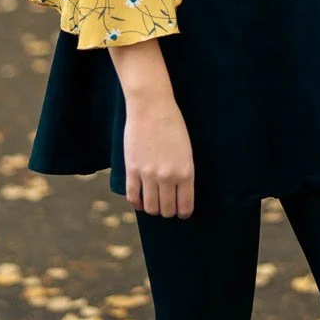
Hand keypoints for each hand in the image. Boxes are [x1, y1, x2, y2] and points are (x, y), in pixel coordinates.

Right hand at [123, 93, 195, 216]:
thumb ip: (183, 173)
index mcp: (186, 172)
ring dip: (152, 209)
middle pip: (167, 210)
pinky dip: (137, 203)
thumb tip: (178, 194)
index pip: (185, 207)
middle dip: (167, 212)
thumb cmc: (172, 125)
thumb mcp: (186, 151)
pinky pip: (133, 196)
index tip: (180, 211)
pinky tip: (140, 200)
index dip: (182, 213)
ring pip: (150, 208)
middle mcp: (168, 176)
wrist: (152, 107)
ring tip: (153, 203)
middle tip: (166, 206)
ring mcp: (148, 174)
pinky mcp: (132, 169)